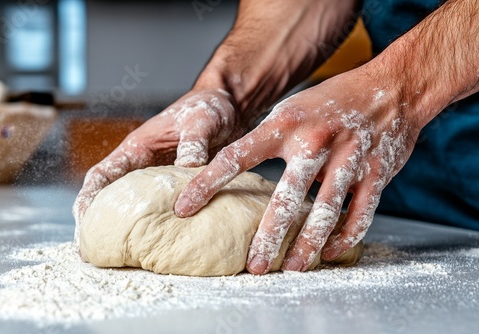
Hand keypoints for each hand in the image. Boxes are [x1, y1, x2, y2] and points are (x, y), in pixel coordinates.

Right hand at [72, 89, 245, 246]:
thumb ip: (192, 144)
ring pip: (136, 206)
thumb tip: (188, 169)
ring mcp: (160, 178)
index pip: (102, 175)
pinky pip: (164, 208)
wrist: (227, 106)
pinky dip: (159, 225)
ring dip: (127, 228)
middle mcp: (144, 165)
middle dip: (99, 223)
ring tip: (120, 257)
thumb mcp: (200, 120)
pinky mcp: (179, 185)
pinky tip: (163, 243)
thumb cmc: (207, 107)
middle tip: (91, 253)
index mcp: (138, 147)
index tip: (82, 224)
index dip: (88, 199)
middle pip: (111, 197)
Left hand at [174, 68, 420, 273]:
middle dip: (267, 237)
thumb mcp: (294, 108)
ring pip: (324, 213)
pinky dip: (344, 237)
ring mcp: (348, 159)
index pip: (236, 158)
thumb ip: (270, 139)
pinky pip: (359, 214)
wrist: (394, 86)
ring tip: (291, 268)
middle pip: (284, 199)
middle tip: (253, 266)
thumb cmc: (335, 99)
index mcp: (285, 124)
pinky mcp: (376, 173)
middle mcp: (314, 143)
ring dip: (307, 246)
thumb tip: (240, 171)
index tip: (185, 208)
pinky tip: (330, 252)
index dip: (207, 184)